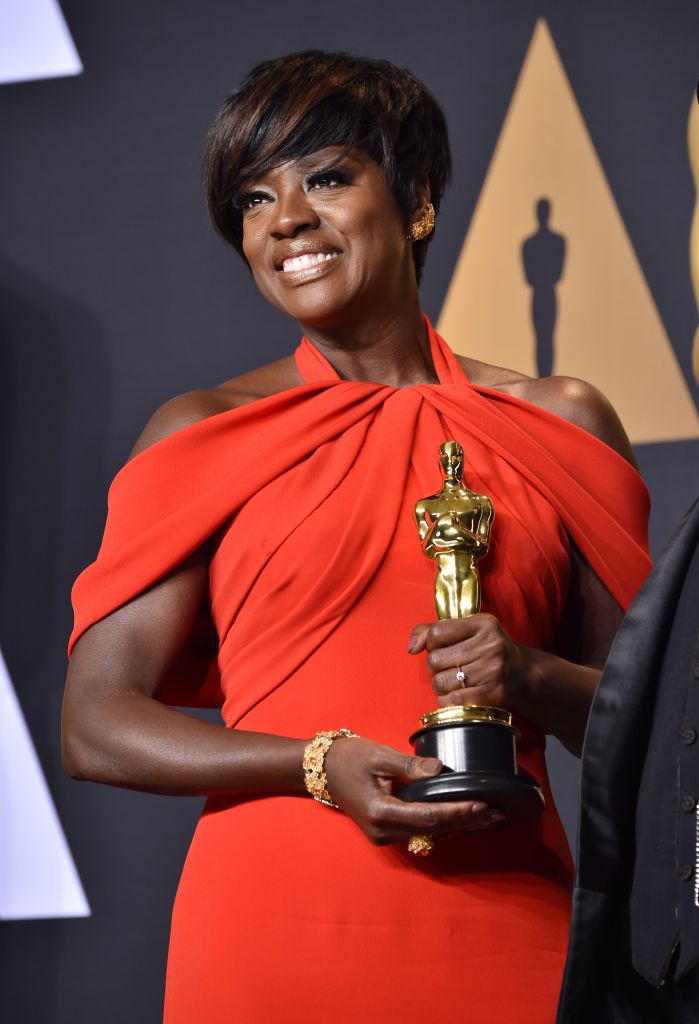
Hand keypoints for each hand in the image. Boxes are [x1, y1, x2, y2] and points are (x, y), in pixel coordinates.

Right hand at [323, 736, 503, 844]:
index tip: (484, 806)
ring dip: (458, 825)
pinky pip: (419, 830)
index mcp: (381, 812)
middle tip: (498, 814)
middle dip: (467, 822)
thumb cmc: (348, 758)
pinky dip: (442, 824)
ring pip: (428, 833)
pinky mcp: (385, 830)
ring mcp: (384, 835)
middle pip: (433, 830)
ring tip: (488, 817)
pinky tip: (462, 818)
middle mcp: (384, 831)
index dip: (458, 812)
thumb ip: (411, 766)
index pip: (429, 816)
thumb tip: (442, 770)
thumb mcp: (380, 756)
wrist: (320, 768)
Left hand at [408, 614, 529, 709]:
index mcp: (483, 623)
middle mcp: (490, 645)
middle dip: (435, 667)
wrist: (522, 673)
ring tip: (452, 681)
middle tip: (448, 667)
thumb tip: (412, 647)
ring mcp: (493, 670)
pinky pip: (453, 700)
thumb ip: (433, 631)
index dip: (432, 644)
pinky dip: (447, 700)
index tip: (442, 648)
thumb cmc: (486, 649)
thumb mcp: (466, 630)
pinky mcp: (493, 693)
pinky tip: (455, 695)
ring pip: (441, 682)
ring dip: (440, 685)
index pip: (436, 633)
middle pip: (435, 660)